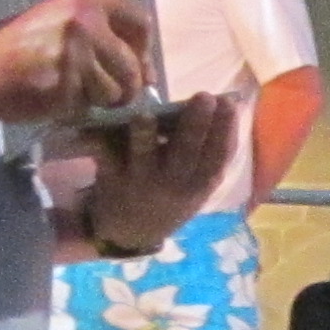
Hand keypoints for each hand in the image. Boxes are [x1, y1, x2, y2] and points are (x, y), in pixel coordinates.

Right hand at [0, 0, 150, 125]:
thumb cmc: (17, 45)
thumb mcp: (58, 22)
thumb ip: (100, 36)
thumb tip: (145, 71)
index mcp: (85, 3)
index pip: (140, 20)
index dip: (144, 48)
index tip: (138, 64)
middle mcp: (84, 26)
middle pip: (133, 64)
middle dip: (128, 86)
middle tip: (112, 94)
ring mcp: (74, 58)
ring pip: (115, 91)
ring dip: (101, 100)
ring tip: (74, 93)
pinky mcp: (64, 88)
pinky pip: (89, 107)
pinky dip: (77, 110)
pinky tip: (55, 99)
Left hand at [80, 90, 238, 253]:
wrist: (132, 232)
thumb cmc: (171, 197)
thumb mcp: (199, 185)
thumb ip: (212, 153)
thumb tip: (230, 104)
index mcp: (199, 183)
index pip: (218, 156)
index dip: (226, 130)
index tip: (229, 103)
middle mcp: (173, 184)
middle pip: (186, 153)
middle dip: (196, 125)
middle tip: (204, 97)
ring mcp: (142, 182)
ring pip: (144, 157)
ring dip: (145, 136)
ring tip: (146, 114)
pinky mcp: (113, 178)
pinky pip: (107, 157)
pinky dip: (101, 142)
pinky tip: (99, 127)